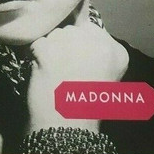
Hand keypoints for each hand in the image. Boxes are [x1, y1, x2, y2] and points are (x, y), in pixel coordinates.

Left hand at [26, 8, 128, 133]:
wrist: (67, 124)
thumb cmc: (90, 106)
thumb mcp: (111, 80)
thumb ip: (103, 52)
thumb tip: (85, 33)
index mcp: (115, 50)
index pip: (91, 29)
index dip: (81, 44)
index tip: (80, 60)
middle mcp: (94, 40)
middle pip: (72, 30)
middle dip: (66, 45)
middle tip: (68, 68)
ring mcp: (68, 40)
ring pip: (54, 35)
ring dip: (51, 48)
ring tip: (56, 73)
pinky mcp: (45, 45)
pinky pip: (38, 44)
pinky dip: (37, 56)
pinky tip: (44, 73)